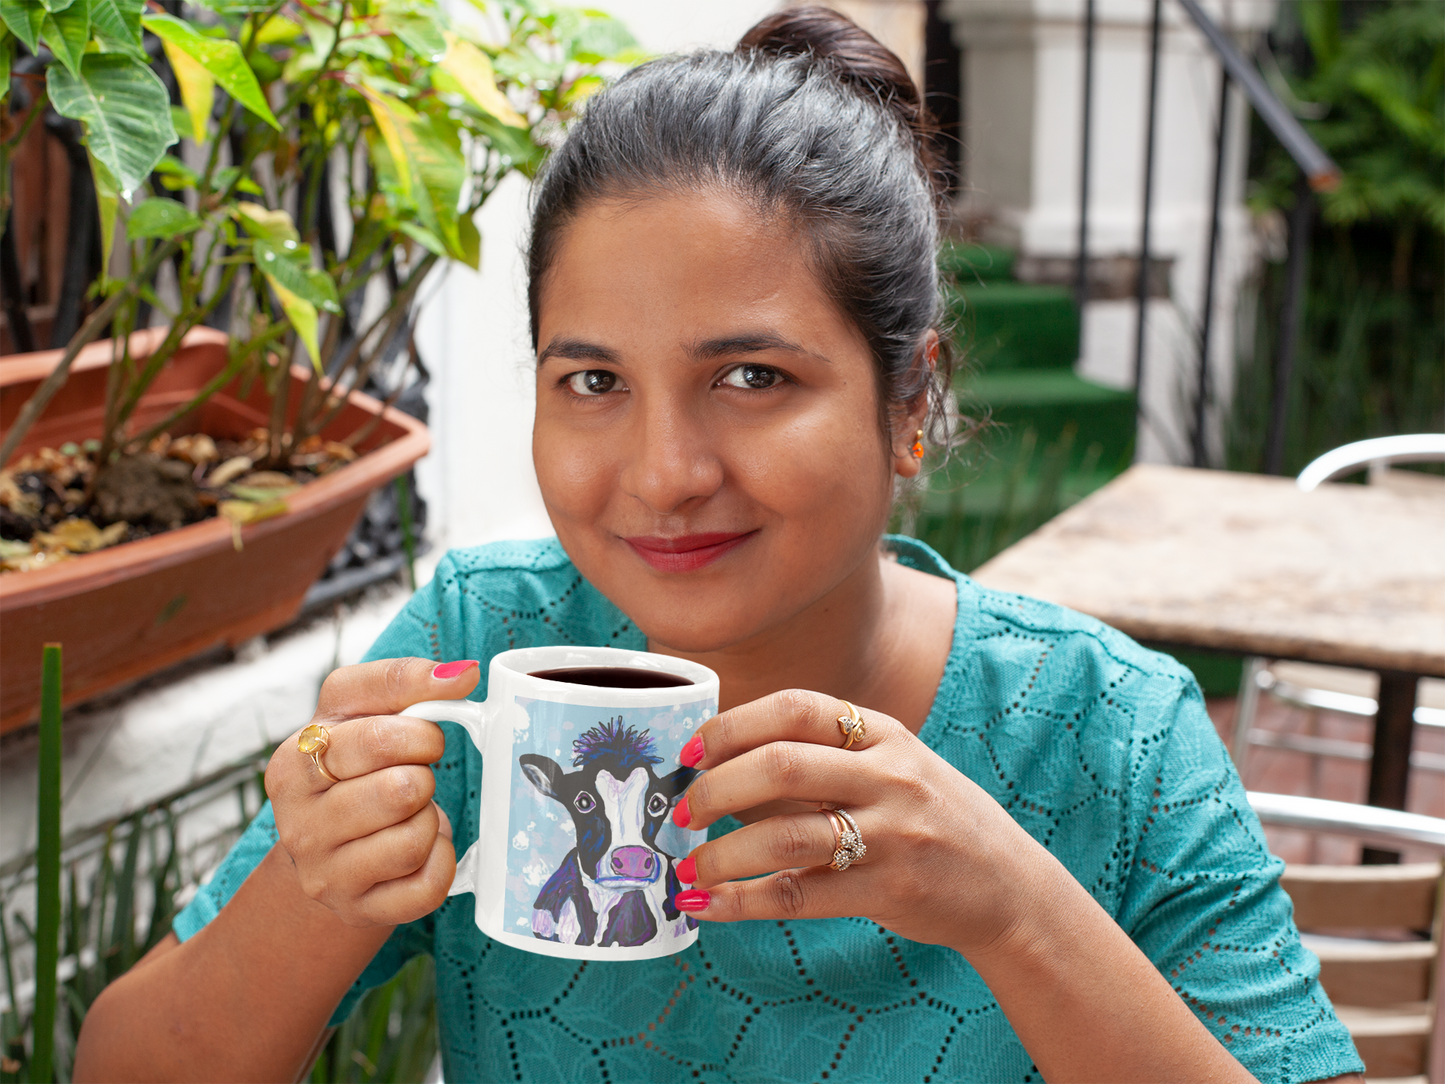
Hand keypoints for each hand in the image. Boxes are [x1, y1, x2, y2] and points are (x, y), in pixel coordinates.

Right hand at [265, 657, 478, 927]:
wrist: (328, 853)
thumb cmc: (354, 770)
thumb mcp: (359, 714)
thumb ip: (403, 683)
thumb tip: (463, 673)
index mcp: (292, 762)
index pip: (376, 733)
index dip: (419, 731)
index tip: (427, 736)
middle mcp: (298, 823)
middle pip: (402, 788)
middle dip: (424, 774)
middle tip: (415, 776)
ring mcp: (326, 873)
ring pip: (417, 836)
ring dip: (429, 818)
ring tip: (408, 814)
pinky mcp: (360, 910)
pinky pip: (428, 883)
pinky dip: (440, 861)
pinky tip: (418, 849)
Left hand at [671, 690, 1047, 954]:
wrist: (1009, 884)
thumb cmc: (931, 819)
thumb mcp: (892, 768)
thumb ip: (822, 760)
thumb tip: (722, 767)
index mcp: (884, 733)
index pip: (795, 709)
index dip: (732, 726)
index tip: (690, 752)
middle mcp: (890, 775)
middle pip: (781, 765)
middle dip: (717, 788)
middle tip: (682, 812)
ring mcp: (893, 833)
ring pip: (785, 836)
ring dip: (723, 854)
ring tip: (689, 868)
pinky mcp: (890, 889)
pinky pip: (800, 895)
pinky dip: (743, 901)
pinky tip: (709, 906)